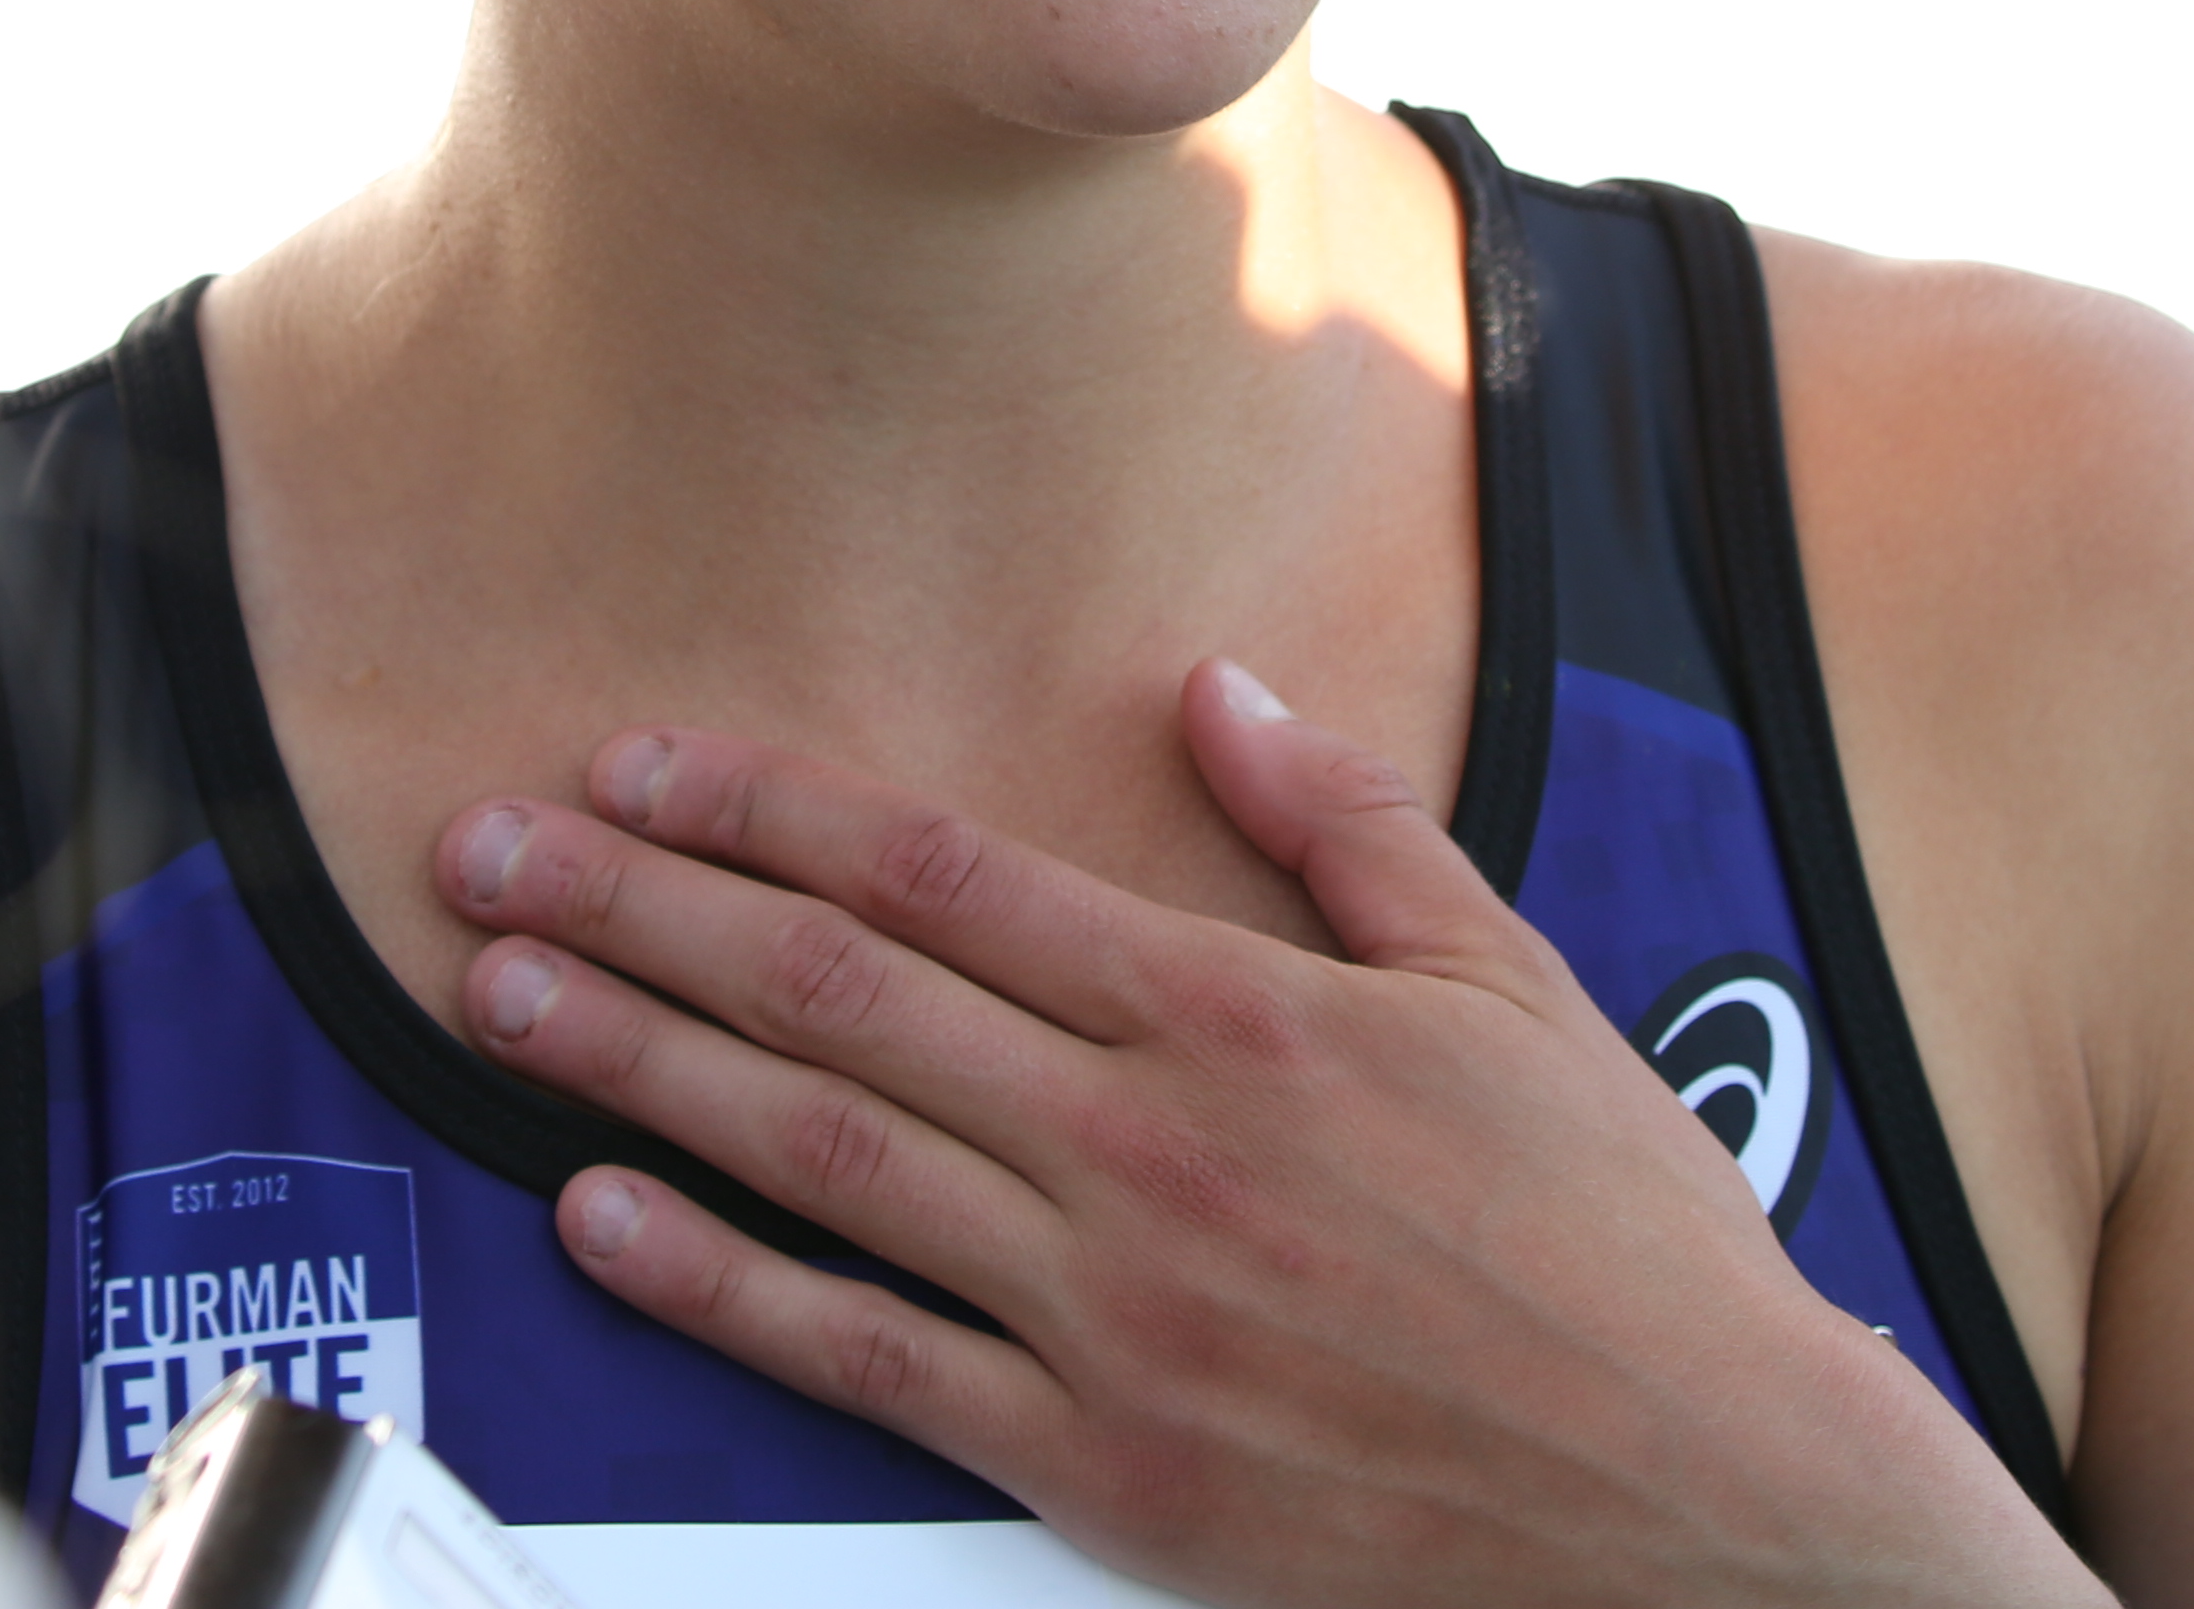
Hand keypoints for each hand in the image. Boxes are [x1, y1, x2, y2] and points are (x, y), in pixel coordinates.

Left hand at [427, 662, 2105, 1608]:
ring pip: (817, 1155)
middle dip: (641, 909)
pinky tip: (601, 1223)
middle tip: (489, 851)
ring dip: (634, 1062)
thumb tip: (1216, 694)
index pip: (945, 875)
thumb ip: (1346, 829)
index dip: (772, 809)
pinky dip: (714, 1289)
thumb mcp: (1512, 985)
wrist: (1703, 1499)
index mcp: (1238, 1013)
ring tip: (496, 995)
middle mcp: (1148, 1145)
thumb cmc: (1623, 1248)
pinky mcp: (1100, 1460)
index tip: (647, 765)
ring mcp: (1111, 1309)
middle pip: (836, 993)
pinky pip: (865, 1361)